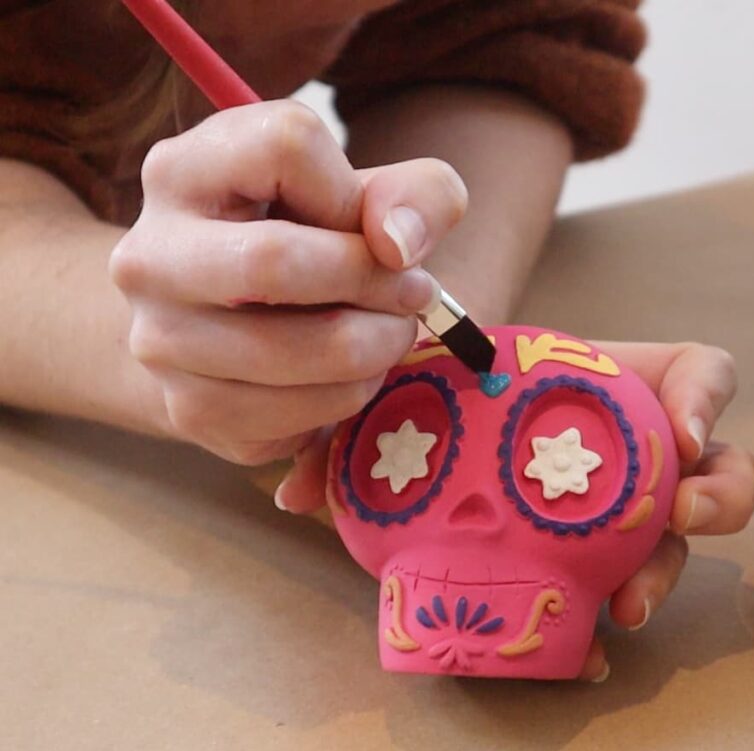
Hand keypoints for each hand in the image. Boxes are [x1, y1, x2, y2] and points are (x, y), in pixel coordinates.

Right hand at [109, 100, 467, 463]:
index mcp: (182, 170)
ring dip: (378, 348)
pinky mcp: (190, 412)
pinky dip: (352, 396)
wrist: (219, 325)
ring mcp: (159, 341)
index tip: (372, 228)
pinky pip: (302, 415)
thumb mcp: (366, 195)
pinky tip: (348, 375)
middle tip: (414, 294)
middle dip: (374, 283)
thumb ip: (417, 194)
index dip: (357, 193)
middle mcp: (149, 255)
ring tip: (388, 333)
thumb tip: (397, 246)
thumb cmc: (306, 243)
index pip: (288, 145)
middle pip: (277, 261)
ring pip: (301, 352)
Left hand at [276, 340, 753, 681]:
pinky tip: (591, 653)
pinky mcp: (598, 562)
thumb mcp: (415, 385)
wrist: (450, 437)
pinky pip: (625, 592)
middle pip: (716, 475)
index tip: (680, 433)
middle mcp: (636, 453)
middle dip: (716, 500)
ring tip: (627, 602)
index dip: (706, 400)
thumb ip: (359, 419)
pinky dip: (610, 628)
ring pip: (681, 546)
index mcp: (619, 388)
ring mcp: (622, 513)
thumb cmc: (452, 397)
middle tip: (676, 516)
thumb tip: (293, 491)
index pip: (700, 376)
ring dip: (667, 573)